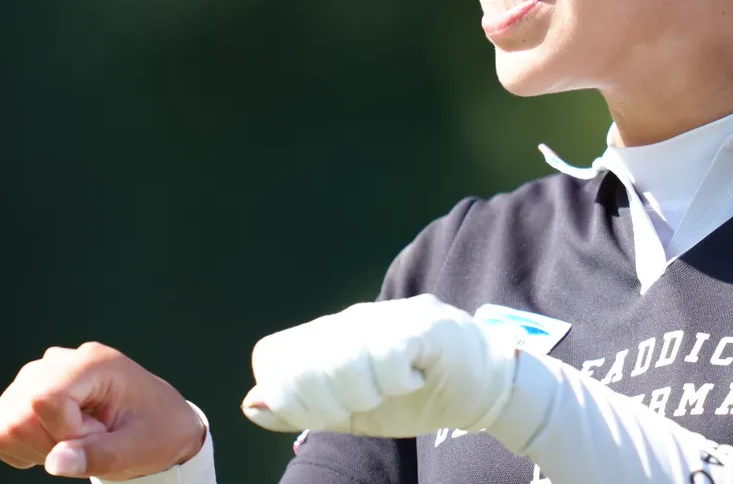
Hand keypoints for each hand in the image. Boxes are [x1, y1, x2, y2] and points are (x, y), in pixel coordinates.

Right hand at [0, 341, 205, 480]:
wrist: (158, 424)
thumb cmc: (155, 430)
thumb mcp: (138, 449)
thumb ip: (98, 455)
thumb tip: (55, 462)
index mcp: (92, 361)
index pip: (45, 398)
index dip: (64, 432)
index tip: (97, 436)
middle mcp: (58, 360)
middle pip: (18, 414)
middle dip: (50, 443)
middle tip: (89, 440)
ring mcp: (35, 375)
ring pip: (1, 425)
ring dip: (36, 446)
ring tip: (75, 439)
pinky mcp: (20, 395)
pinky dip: (19, 447)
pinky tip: (55, 440)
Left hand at [242, 294, 517, 437]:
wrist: (481, 386)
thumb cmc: (414, 396)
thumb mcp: (351, 413)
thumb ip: (303, 409)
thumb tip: (251, 403)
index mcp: (329, 337)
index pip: (276, 355)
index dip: (288, 393)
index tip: (322, 416)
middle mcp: (353, 319)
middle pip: (307, 359)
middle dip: (327, 399)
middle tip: (360, 407)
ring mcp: (388, 316)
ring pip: (346, 354)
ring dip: (364, 391)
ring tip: (387, 393)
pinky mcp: (425, 322)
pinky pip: (391, 350)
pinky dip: (396, 378)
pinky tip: (412, 379)